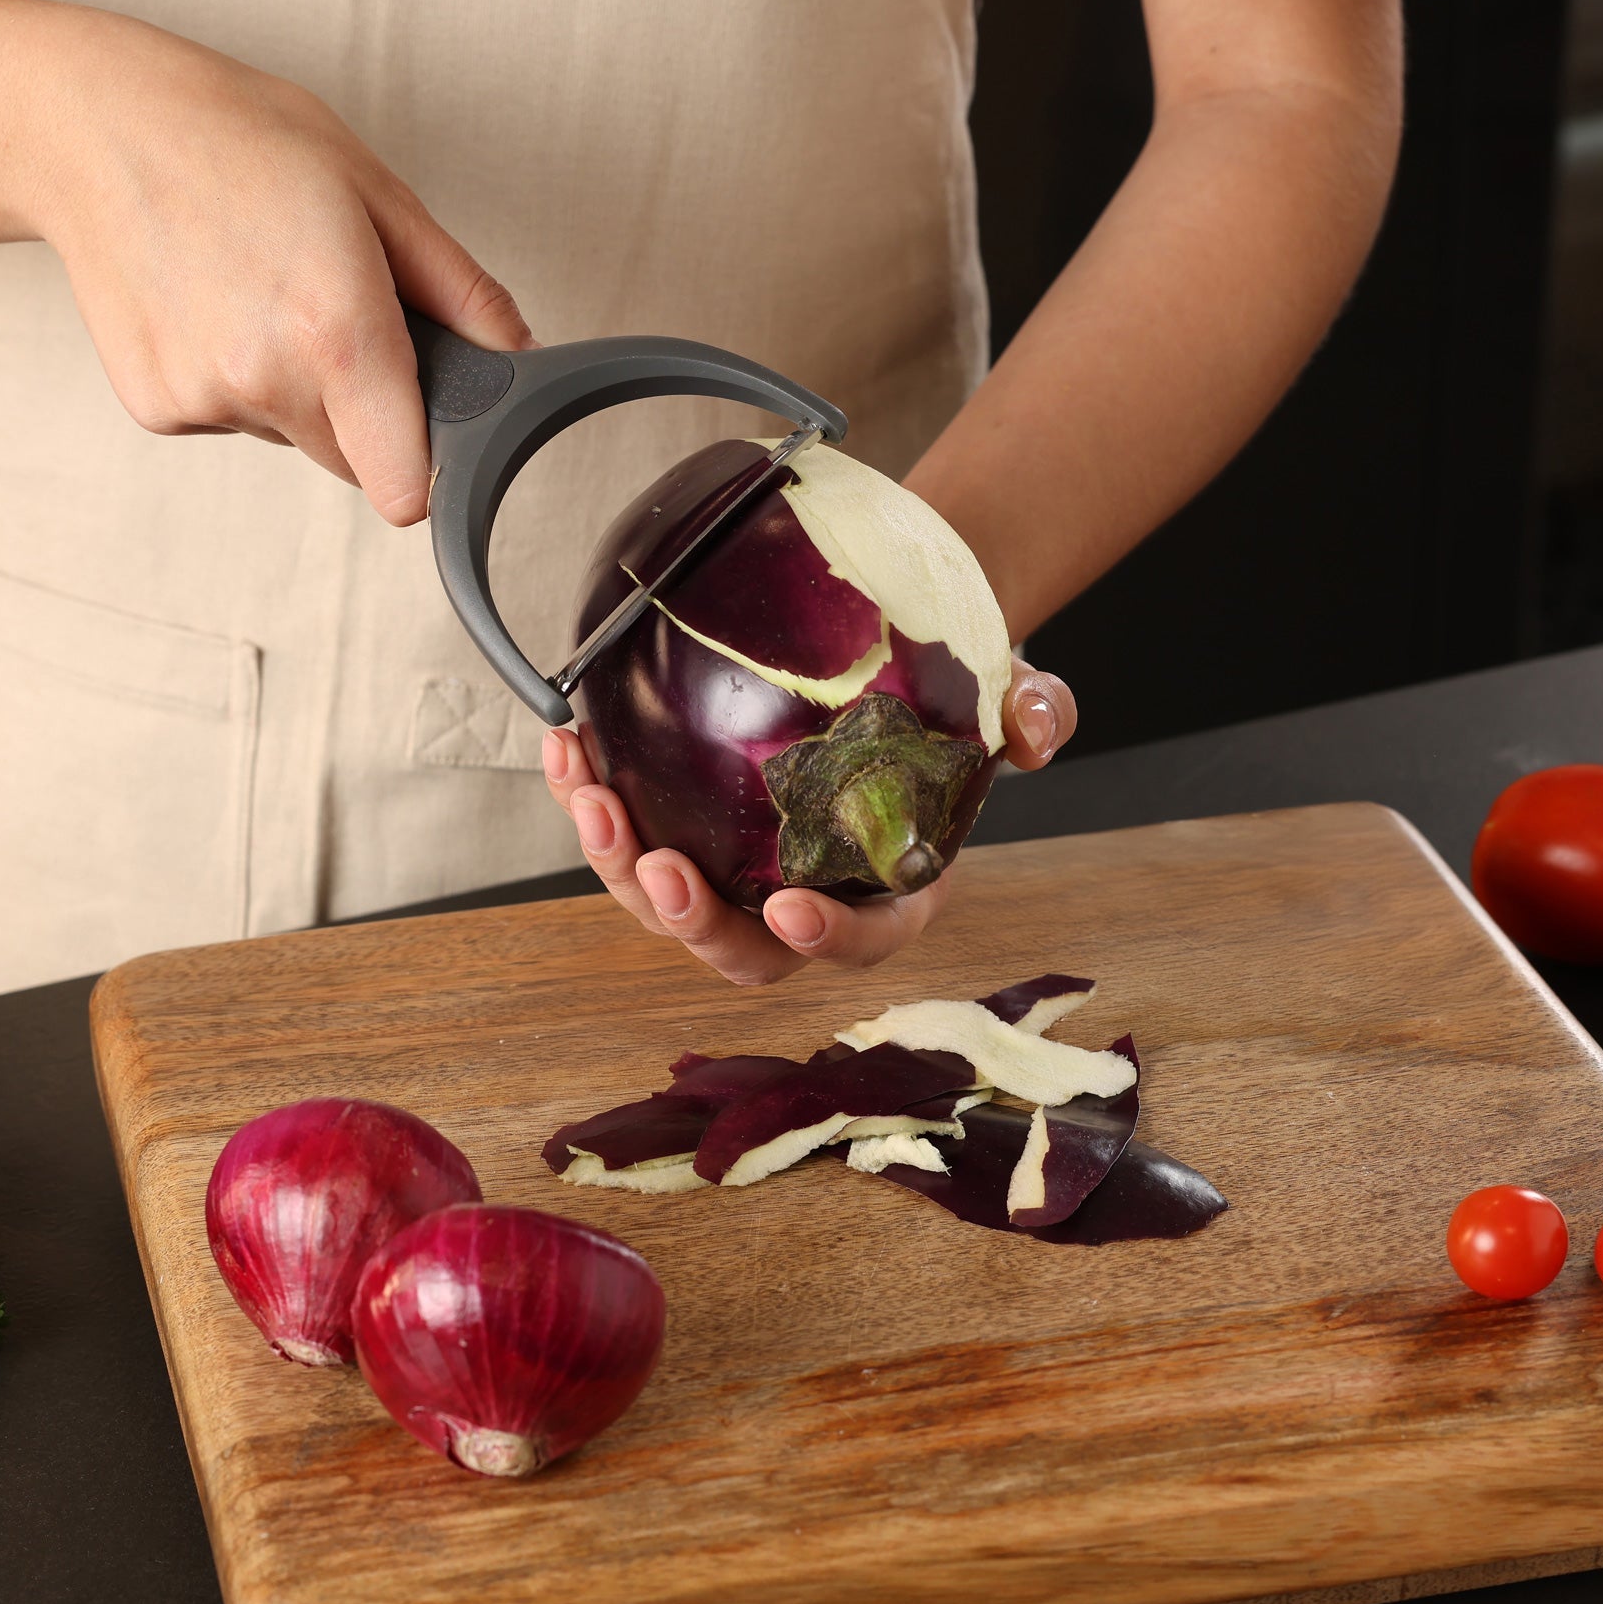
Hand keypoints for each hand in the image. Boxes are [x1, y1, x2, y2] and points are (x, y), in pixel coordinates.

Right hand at [36, 16, 532, 523]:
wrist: (96, 127)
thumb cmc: (241, 140)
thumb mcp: (378, 194)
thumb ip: (462, 293)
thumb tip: (522, 357)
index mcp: (338, 332)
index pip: (404, 488)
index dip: (426, 470)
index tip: (426, 439)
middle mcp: (267, 380)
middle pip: (354, 462)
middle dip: (362, 412)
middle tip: (327, 313)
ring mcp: (205, 399)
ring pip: (290, 437)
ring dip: (292, 389)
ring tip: (256, 291)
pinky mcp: (158, 409)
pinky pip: (230, 421)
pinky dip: (231, 380)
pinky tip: (209, 306)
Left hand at [542, 660, 1075, 984]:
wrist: (897, 658)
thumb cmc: (953, 697)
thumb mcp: (1014, 694)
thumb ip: (1033, 713)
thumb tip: (1033, 727)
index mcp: (887, 891)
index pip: (860, 940)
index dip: (825, 938)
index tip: (790, 909)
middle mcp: (806, 897)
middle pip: (739, 946)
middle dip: (692, 919)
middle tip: (659, 866)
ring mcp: (738, 870)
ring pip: (666, 903)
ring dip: (618, 862)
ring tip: (592, 797)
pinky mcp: (688, 829)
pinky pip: (631, 835)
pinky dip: (592, 803)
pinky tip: (568, 749)